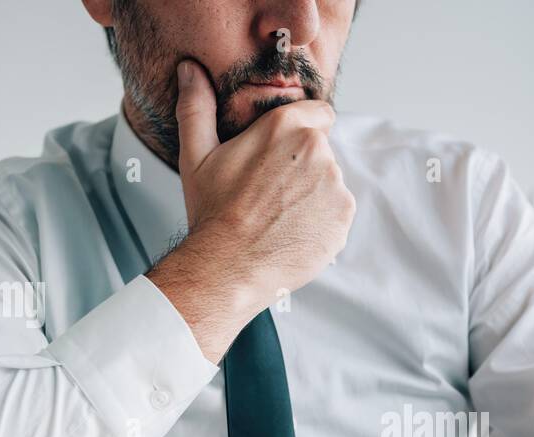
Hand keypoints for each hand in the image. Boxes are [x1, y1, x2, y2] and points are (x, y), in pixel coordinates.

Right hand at [149, 59, 355, 361]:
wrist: (229, 267)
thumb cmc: (212, 214)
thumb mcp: (197, 156)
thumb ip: (197, 107)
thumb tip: (190, 71)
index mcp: (284, 127)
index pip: (318, 113)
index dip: (303, 131)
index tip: (284, 153)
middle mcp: (316, 150)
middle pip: (322, 151)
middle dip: (303, 166)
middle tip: (271, 193)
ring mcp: (334, 185)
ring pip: (331, 182)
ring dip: (313, 194)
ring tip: (280, 216)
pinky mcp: (343, 217)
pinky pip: (337, 212)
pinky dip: (322, 221)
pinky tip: (293, 231)